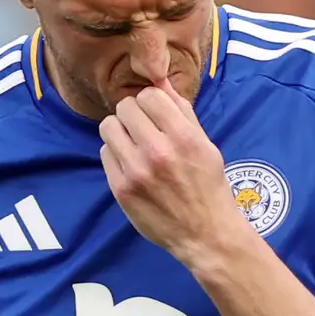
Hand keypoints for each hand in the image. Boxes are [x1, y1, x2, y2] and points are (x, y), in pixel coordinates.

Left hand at [97, 85, 239, 262]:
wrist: (205, 235)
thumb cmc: (209, 187)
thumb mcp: (205, 145)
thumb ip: (181, 111)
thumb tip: (159, 80)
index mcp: (183, 138)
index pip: (149, 96)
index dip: (152, 102)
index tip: (157, 114)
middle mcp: (157, 152)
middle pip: (125, 108)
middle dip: (135, 114)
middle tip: (144, 129)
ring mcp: (136, 172)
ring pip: (109, 127)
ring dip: (121, 131)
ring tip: (135, 145)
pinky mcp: (121, 189)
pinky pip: (105, 153)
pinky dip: (116, 155)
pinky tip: (132, 165)